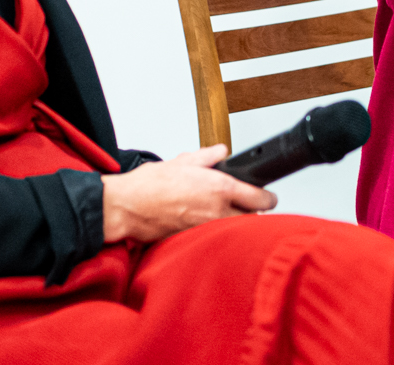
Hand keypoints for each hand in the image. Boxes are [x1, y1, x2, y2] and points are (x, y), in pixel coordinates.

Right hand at [100, 146, 274, 242]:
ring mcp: (206, 230)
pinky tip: (204, 221)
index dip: (268, 197)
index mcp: (219, 189)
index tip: (268, 195)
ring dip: (234, 222)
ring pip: (233, 230)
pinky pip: (213, 237)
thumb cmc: (148, 186)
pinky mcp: (193, 241)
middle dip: (252, 211)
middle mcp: (217, 212)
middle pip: (252, 218)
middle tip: (246, 203)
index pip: (260, 198)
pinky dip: (214, 231)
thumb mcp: (182, 161)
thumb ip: (208, 156)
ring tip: (223, 211)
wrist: (125, 208)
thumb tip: (221, 152)